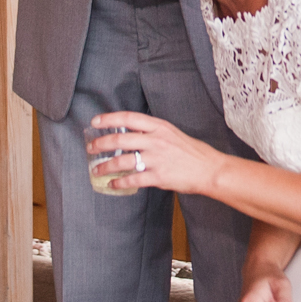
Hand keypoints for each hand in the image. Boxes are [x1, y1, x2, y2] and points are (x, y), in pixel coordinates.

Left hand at [84, 110, 231, 195]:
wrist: (210, 170)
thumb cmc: (193, 152)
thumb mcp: (172, 134)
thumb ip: (153, 134)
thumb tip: (133, 136)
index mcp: (159, 127)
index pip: (128, 118)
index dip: (108, 119)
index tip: (95, 122)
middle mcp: (156, 140)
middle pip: (120, 139)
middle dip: (101, 143)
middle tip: (91, 147)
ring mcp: (156, 159)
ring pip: (122, 161)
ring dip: (105, 166)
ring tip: (96, 169)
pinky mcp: (158, 176)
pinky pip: (132, 179)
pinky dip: (119, 181)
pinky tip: (113, 183)